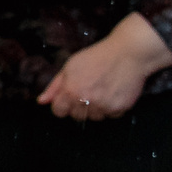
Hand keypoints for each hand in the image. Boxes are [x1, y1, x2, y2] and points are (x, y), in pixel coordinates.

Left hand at [38, 15, 171, 120]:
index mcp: (70, 90)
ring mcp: (104, 106)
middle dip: (79, 107)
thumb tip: (42, 101)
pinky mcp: (120, 108)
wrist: (129, 53)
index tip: (70, 98)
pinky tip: (114, 92)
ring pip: (95, 118)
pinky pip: (112, 115)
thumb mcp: (70, 66)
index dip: (62, 105)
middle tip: (89, 92)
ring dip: (97, 109)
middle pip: (77, 117)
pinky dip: (112, 108)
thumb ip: (55, 86)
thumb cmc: (97, 57)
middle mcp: (86, 101)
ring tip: (103, 91)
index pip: (58, 111)